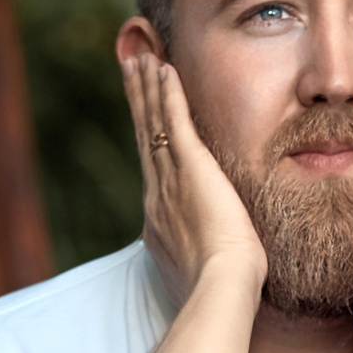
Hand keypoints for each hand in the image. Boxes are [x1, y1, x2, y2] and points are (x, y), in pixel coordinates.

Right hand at [122, 54, 264, 299]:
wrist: (219, 289)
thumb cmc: (221, 291)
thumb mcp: (203, 272)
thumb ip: (202, 259)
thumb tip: (210, 263)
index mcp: (161, 220)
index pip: (153, 169)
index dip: (147, 139)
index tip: (143, 120)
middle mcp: (157, 195)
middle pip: (144, 138)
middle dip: (139, 103)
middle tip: (131, 72)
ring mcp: (170, 179)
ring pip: (153, 124)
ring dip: (147, 89)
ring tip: (141, 61)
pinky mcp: (190, 167)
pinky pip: (174, 121)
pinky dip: (168, 94)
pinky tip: (165, 70)